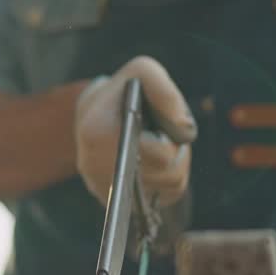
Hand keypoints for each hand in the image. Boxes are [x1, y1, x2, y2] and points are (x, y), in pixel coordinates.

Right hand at [74, 56, 197, 206]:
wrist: (94, 113)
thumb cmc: (124, 91)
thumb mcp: (143, 72)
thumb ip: (165, 92)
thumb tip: (183, 130)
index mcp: (96, 132)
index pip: (161, 153)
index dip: (173, 141)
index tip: (163, 128)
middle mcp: (92, 166)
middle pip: (167, 175)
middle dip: (176, 153)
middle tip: (164, 136)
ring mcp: (100, 187)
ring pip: (167, 188)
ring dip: (174, 166)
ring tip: (161, 147)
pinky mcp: (110, 202)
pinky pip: (158, 200)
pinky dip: (165, 182)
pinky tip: (154, 164)